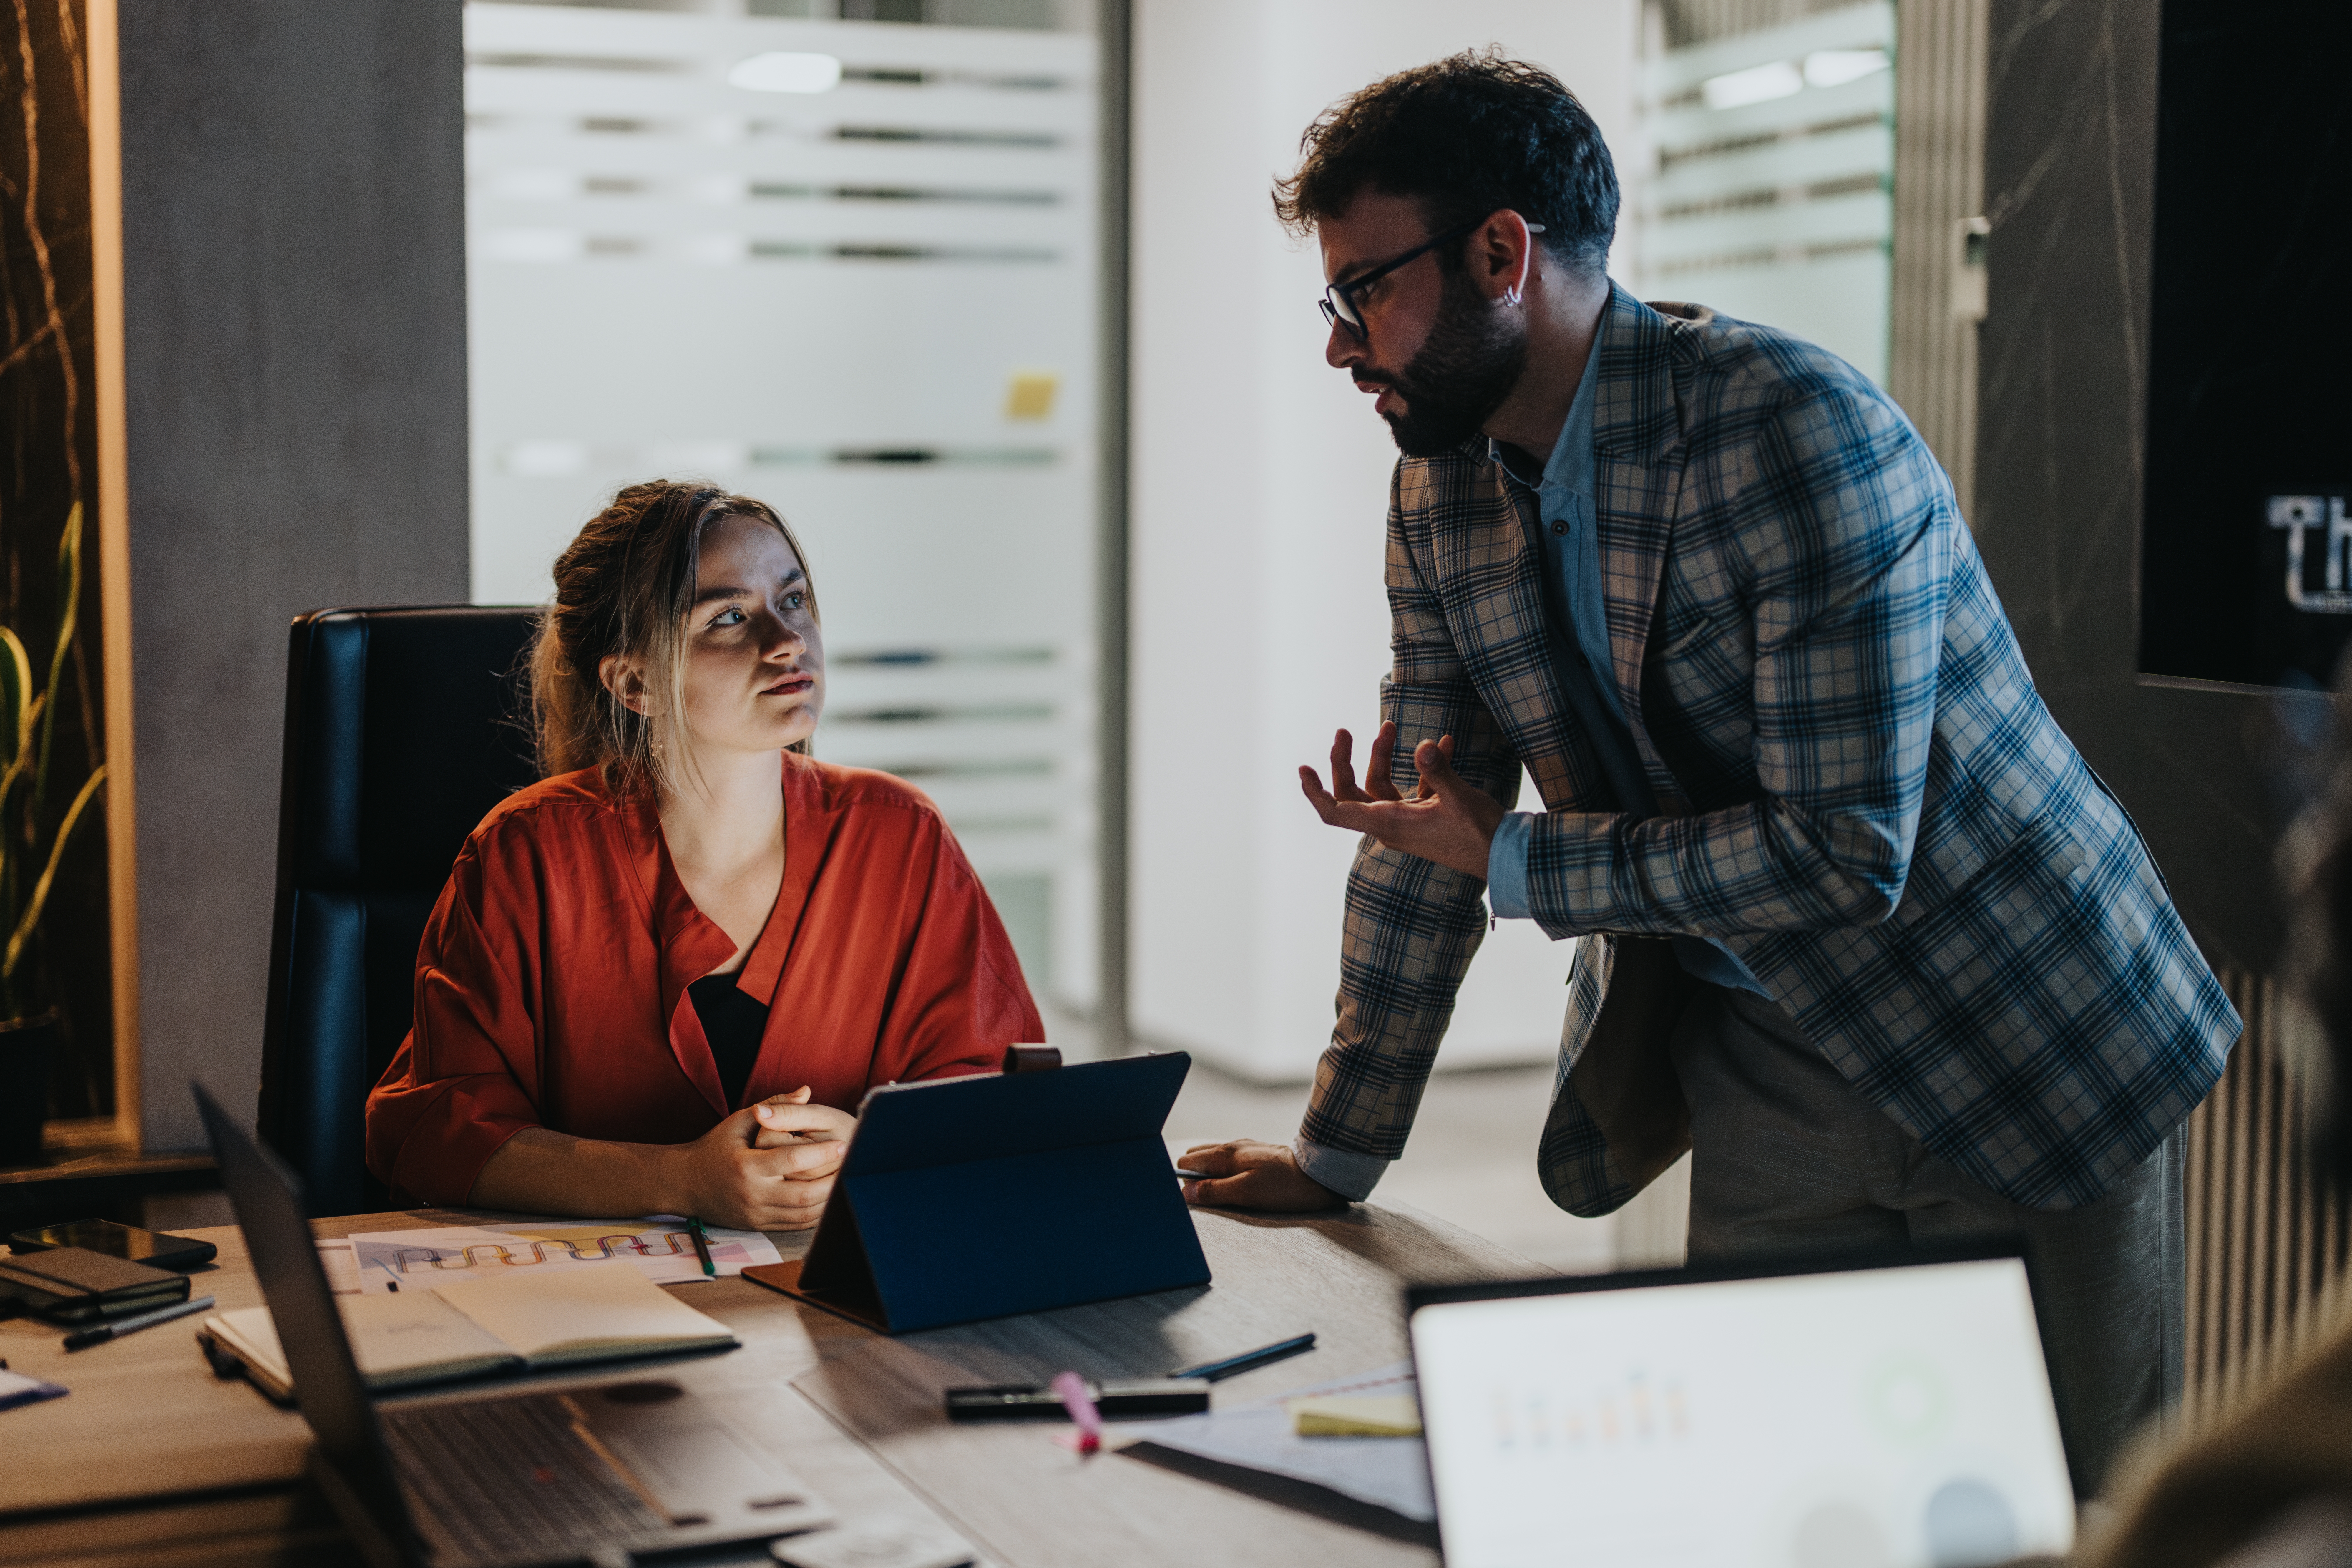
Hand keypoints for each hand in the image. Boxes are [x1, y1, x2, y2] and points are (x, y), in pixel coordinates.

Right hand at [668, 1087, 854, 1230]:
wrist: (684, 1183)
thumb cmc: (714, 1147)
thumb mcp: (738, 1121)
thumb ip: (774, 1105)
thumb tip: (806, 1090)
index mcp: (746, 1166)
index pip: (793, 1161)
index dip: (822, 1153)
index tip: (844, 1144)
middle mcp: (752, 1194)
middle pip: (804, 1194)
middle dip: (833, 1181)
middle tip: (853, 1166)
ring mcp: (756, 1214)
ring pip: (803, 1214)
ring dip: (829, 1200)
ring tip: (847, 1182)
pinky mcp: (758, 1226)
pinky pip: (795, 1225)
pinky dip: (816, 1215)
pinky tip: (830, 1199)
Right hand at [1179, 1139, 1346, 1211]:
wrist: (1320, 1175)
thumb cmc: (1284, 1187)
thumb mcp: (1245, 1194)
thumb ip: (1213, 1191)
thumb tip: (1185, 1193)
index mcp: (1225, 1154)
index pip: (1186, 1162)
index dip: (1183, 1181)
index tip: (1194, 1197)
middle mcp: (1232, 1146)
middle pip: (1196, 1158)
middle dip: (1194, 1177)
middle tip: (1208, 1198)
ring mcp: (1245, 1149)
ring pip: (1213, 1159)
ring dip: (1210, 1176)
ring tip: (1223, 1195)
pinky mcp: (1257, 1155)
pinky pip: (1229, 1162)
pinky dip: (1225, 1173)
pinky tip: (1238, 1186)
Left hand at [1299, 721, 1503, 878]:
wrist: (1505, 855)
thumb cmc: (1480, 834)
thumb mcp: (1459, 799)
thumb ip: (1439, 770)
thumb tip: (1424, 746)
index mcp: (1389, 823)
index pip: (1336, 812)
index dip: (1315, 793)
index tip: (1302, 769)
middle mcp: (1391, 823)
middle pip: (1352, 792)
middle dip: (1345, 760)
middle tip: (1344, 731)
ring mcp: (1406, 820)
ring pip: (1380, 784)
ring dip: (1385, 755)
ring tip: (1391, 726)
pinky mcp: (1424, 816)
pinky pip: (1412, 788)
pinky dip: (1423, 767)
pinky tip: (1444, 743)